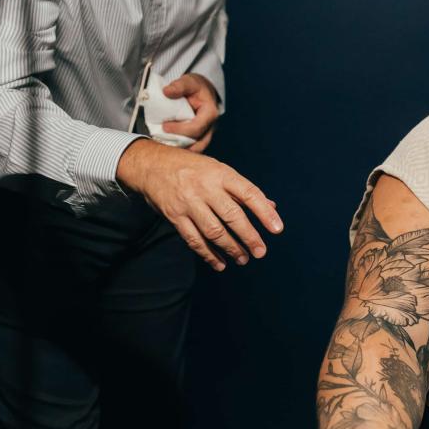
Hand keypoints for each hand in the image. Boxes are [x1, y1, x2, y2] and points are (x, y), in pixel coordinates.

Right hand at [116, 138, 282, 270]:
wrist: (151, 165)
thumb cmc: (193, 169)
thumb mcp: (219, 170)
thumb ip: (244, 190)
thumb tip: (272, 207)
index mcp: (221, 174)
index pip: (249, 193)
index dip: (265, 212)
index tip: (277, 229)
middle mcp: (205, 188)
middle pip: (232, 216)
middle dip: (249, 236)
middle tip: (260, 252)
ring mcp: (189, 202)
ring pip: (214, 231)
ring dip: (231, 248)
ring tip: (243, 259)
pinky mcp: (174, 216)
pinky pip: (194, 239)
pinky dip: (208, 254)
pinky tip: (220, 263)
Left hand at [160, 73, 219, 152]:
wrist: (202, 91)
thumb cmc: (196, 87)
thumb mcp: (189, 81)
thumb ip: (179, 86)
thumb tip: (166, 91)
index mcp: (210, 114)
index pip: (197, 127)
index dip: (180, 130)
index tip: (165, 126)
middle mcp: (210, 127)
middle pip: (198, 143)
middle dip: (180, 144)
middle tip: (163, 138)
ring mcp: (205, 134)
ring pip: (196, 149)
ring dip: (181, 150)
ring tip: (165, 146)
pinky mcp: (199, 138)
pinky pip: (191, 148)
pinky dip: (180, 149)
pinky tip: (168, 145)